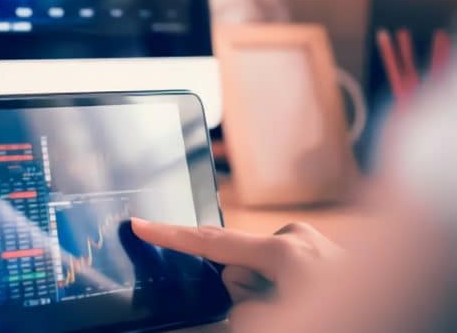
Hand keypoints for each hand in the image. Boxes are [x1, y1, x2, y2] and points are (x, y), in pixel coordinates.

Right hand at [131, 219, 340, 329]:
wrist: (406, 315)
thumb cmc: (343, 319)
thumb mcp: (278, 325)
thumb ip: (244, 307)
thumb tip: (242, 294)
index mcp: (284, 252)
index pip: (212, 242)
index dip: (171, 236)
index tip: (140, 224)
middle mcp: (300, 240)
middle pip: (238, 264)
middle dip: (245, 290)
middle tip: (281, 311)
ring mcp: (316, 245)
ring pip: (262, 273)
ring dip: (271, 295)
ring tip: (307, 309)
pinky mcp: (326, 256)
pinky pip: (286, 274)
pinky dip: (288, 292)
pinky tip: (314, 303)